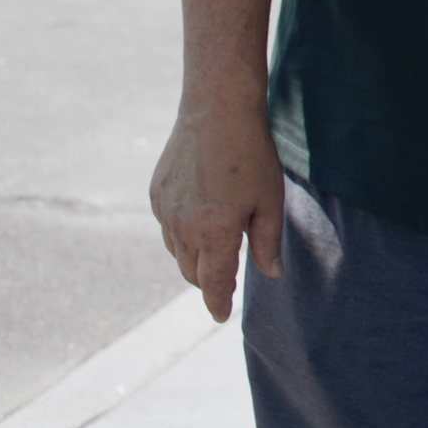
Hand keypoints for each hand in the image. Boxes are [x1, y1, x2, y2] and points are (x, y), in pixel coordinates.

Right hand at [148, 96, 284, 321]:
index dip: (218, 302)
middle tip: (226, 279)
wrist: (216, 111)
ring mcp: (165, 211)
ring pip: (178, 252)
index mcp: (215, 232)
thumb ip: (267, 242)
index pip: (213, 283)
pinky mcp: (156, 195)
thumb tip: (271, 274)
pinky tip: (201, 218)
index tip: (221, 316)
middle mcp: (184, 227)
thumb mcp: (269, 200)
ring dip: (195, 258)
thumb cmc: (251, 155)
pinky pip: (168, 228)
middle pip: (193, 272)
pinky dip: (182, 233)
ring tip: (217, 246)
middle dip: (208, 281)